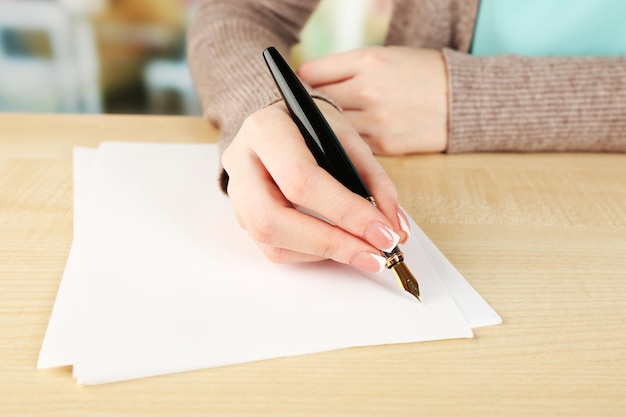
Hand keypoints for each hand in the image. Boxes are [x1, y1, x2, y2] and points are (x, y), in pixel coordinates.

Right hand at [221, 99, 410, 272]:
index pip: (300, 178)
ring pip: (271, 241)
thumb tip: (395, 228)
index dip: (344, 211)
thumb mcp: (346, 138)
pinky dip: (313, 254)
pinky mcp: (243, 218)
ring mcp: (237, 195)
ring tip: (365, 253)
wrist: (278, 127)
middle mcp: (241, 163)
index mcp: (265, 129)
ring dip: (324, 253)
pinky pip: (274, 249)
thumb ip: (372, 179)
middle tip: (375, 255)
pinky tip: (339, 246)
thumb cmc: (312, 129)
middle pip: (273, 219)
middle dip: (331, 243)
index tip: (384, 233)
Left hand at [298, 46, 447, 154]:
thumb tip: (310, 82)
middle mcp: (368, 89)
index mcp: (367, 60)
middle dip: (310, 108)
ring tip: (328, 129)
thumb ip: (348, 68)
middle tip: (309, 114)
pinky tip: (347, 143)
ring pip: (331, 128)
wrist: (464, 100)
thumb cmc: (424, 74)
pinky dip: (346, 145)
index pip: (311, 73)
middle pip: (316, 102)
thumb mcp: (386, 56)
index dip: (302, 83)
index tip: (302, 90)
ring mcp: (376, 120)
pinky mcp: (386, 145)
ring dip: (326, 130)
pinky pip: (351, 146)